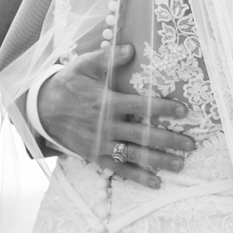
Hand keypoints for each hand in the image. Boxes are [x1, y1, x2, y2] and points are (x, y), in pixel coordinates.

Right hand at [35, 43, 195, 189]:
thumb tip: (131, 49)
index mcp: (107, 103)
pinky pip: (119, 169)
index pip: (142, 107)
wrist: (42, 109)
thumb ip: (108, 58)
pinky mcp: (95, 156)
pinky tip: (155, 183)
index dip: (164, 109)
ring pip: (135, 155)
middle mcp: (106, 126)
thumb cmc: (67, 84)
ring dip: (159, 161)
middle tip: (191, 144)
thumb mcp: (84, 66)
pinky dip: (137, 177)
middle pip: (143, 135)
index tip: (184, 112)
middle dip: (169, 140)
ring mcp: (101, 144)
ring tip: (180, 164)